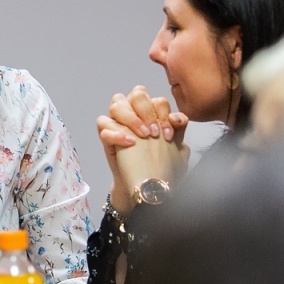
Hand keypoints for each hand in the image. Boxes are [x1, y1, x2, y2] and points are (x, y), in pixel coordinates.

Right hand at [98, 86, 186, 213]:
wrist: (148, 188)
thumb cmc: (162, 167)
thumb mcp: (178, 148)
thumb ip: (179, 129)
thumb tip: (177, 118)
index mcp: (153, 113)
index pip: (156, 99)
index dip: (162, 113)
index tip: (168, 134)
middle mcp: (135, 114)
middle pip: (136, 94)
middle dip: (146, 111)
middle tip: (153, 133)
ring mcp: (119, 123)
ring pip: (116, 104)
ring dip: (131, 118)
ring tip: (142, 137)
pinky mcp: (106, 137)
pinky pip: (103, 125)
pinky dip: (116, 133)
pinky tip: (130, 143)